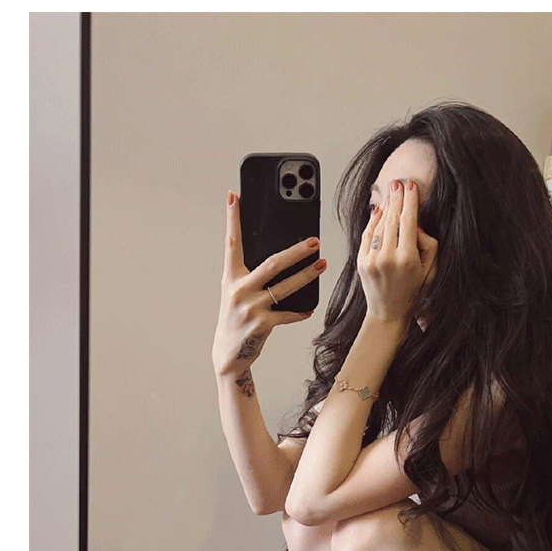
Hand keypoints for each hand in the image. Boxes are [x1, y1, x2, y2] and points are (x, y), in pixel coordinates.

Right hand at [212, 190, 323, 377]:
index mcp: (231, 277)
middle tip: (314, 240)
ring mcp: (250, 308)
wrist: (229, 354)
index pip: (232, 243)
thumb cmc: (237, 318)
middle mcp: (239, 290)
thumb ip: (252, 275)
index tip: (234, 196)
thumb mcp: (238, 293)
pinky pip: (287, 314)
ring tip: (322, 265)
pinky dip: (300, 311)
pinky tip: (310, 307)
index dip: (232, 219)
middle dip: (296, 250)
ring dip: (306, 275)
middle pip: (272, 263)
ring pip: (285, 286)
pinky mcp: (262, 325)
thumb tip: (280, 256)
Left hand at [357, 179, 438, 323]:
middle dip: (397, 199)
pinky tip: (378, 211)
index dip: (410, 200)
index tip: (411, 186)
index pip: (409, 221)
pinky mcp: (361, 262)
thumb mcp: (430, 269)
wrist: (388, 313)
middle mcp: (388, 258)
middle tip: (398, 183)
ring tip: (391, 195)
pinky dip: (372, 221)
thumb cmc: (413, 292)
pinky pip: (367, 235)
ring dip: (385, 207)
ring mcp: (372, 260)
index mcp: (408, 259)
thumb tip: (417, 223)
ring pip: (379, 225)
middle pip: (392, 219)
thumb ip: (429, 244)